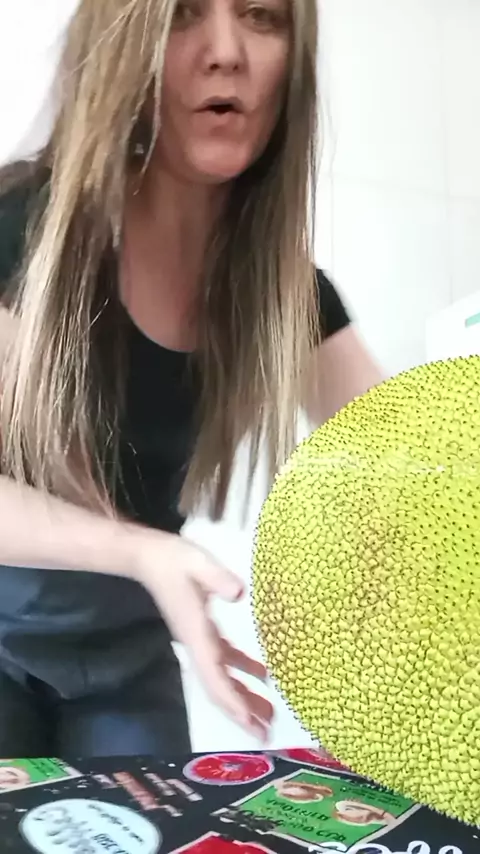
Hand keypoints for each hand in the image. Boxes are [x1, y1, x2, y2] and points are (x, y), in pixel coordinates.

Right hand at [132, 528, 273, 740]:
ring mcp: (199, 640)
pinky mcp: (202, 630)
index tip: (250, 725)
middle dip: (240, 713)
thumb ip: (217, 577)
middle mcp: (197, 645)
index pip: (214, 678)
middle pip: (219, 688)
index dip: (232, 703)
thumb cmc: (173, 559)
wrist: (147, 556)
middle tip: (265, 736)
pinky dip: (242, 671)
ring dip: (243, 697)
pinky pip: (224, 659)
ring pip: (222, 677)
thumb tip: (239, 593)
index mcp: (196, 635)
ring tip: (268, 716)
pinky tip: (262, 675)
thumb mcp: (197, 562)